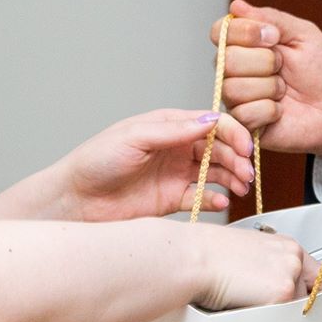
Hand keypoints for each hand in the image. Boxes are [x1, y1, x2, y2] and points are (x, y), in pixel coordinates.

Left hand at [55, 110, 256, 222]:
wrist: (75, 200)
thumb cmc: (96, 161)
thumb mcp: (134, 137)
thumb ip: (173, 130)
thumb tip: (210, 120)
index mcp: (168, 126)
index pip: (211, 123)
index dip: (232, 133)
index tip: (244, 148)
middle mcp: (176, 148)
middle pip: (219, 149)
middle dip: (237, 158)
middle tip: (246, 172)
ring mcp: (175, 174)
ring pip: (215, 173)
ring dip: (232, 177)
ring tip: (240, 186)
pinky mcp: (171, 199)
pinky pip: (201, 197)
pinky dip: (215, 199)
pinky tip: (220, 201)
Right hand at [193, 225, 321, 311]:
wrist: (194, 257)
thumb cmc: (208, 254)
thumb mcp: (248, 252)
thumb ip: (270, 267)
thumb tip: (271, 286)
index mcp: (286, 246)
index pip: (317, 276)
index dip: (307, 290)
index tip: (299, 299)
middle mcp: (293, 257)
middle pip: (315, 294)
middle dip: (297, 303)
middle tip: (271, 306)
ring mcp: (290, 275)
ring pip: (297, 308)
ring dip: (278, 312)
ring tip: (248, 301)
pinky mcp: (282, 294)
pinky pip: (283, 319)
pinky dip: (266, 319)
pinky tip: (246, 305)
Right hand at [212, 0, 321, 164]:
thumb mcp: (304, 34)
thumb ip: (272, 18)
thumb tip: (236, 6)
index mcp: (245, 44)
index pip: (220, 31)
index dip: (245, 33)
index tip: (274, 37)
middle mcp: (234, 70)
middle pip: (225, 60)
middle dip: (265, 62)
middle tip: (284, 67)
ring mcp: (237, 98)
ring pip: (233, 88)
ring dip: (270, 87)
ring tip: (284, 90)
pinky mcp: (244, 124)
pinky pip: (245, 113)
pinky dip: (270, 110)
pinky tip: (280, 110)